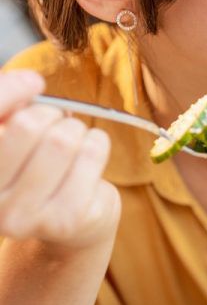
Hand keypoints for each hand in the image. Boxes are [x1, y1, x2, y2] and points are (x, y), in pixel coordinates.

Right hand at [0, 71, 120, 248]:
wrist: (71, 223)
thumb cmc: (41, 169)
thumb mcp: (15, 138)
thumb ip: (9, 110)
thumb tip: (29, 82)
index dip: (10, 90)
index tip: (34, 82)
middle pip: (28, 126)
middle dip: (52, 116)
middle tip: (60, 125)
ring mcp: (24, 216)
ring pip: (62, 140)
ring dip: (78, 130)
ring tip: (77, 142)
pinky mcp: (65, 219)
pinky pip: (91, 154)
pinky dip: (98, 143)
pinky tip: (92, 154)